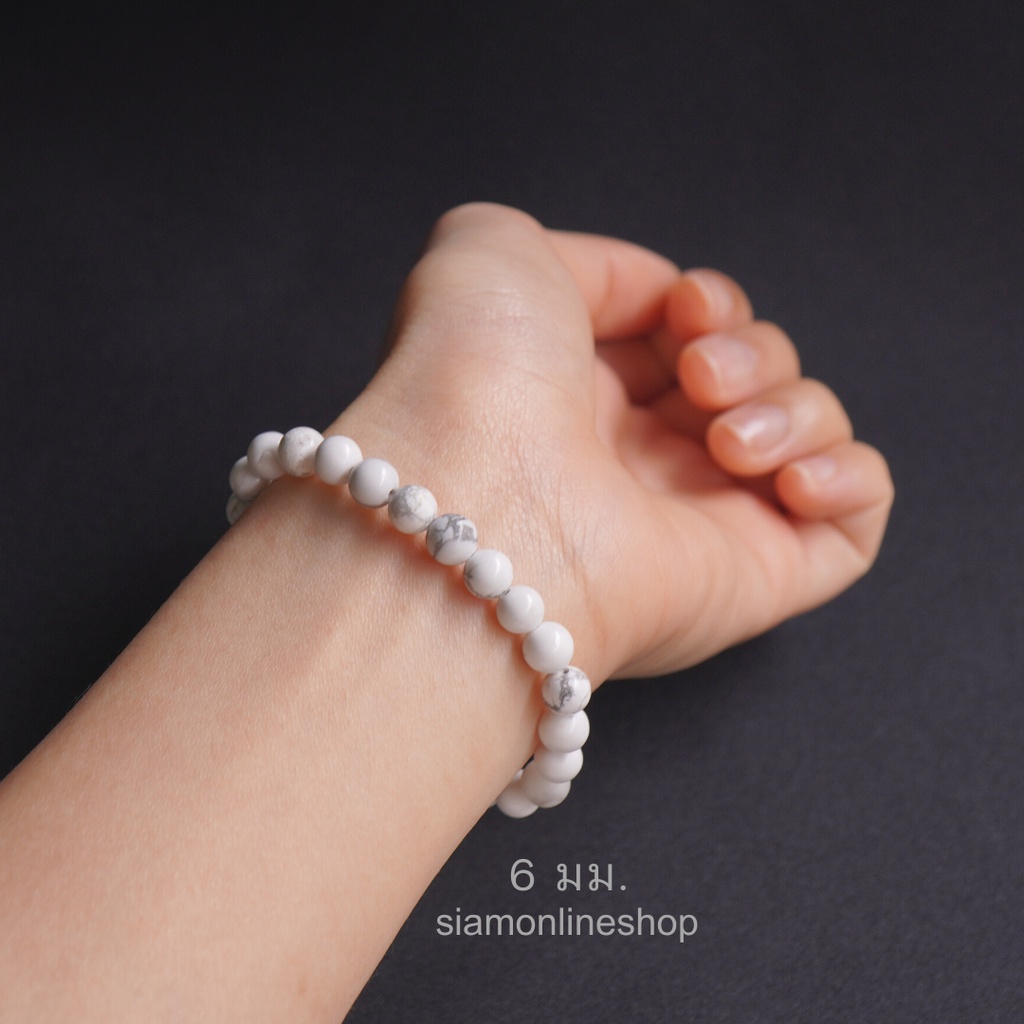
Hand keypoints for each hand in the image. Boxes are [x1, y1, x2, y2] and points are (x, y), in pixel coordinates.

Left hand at [336, 203, 893, 680]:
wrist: (483, 501)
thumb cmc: (473, 379)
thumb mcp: (495, 254)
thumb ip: (583, 258)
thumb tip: (663, 295)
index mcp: (585, 394)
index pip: (690, 337)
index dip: (709, 306)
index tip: (686, 308)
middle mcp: (641, 460)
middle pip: (754, 376)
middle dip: (748, 352)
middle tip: (700, 374)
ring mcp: (700, 520)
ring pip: (807, 433)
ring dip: (791, 407)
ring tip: (726, 438)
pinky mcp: (757, 578)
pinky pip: (852, 524)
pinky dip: (848, 477)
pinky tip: (789, 476)